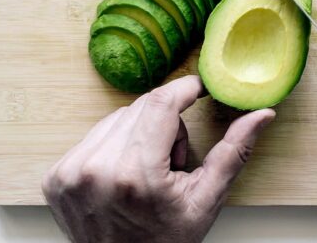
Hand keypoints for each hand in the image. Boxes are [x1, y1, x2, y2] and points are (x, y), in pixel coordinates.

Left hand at [41, 75, 275, 242]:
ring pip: (116, 117)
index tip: (198, 88)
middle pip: (140, 107)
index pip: (161, 103)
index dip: (184, 89)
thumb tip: (261, 115)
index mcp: (136, 175)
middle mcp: (96, 169)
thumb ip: (233, 153)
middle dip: (165, 121)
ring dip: (139, 132)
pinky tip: (124, 175)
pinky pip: (93, 136)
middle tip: (173, 160)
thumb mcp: (206, 201)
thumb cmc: (166, 242)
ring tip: (148, 172)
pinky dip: (114, 146)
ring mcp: (70, 172)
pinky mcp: (55, 176)